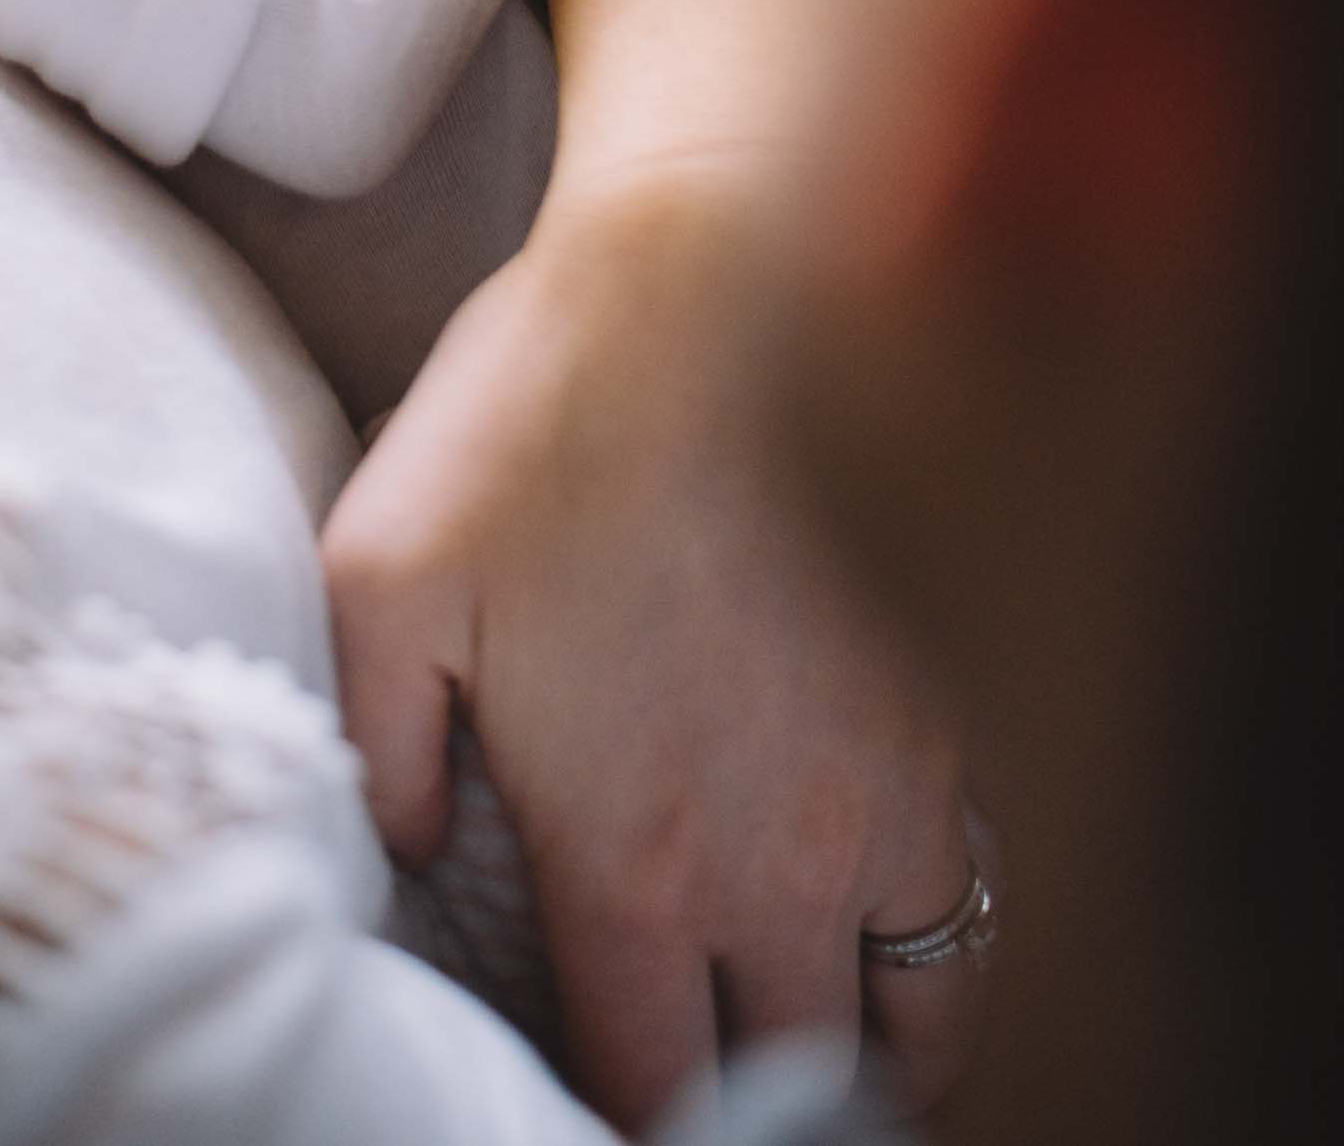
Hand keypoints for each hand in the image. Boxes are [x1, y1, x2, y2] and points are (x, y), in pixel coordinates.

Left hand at [322, 188, 982, 1131]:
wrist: (709, 280)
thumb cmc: (530, 421)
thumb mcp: (379, 575)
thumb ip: (378, 748)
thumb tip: (400, 850)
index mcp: (630, 856)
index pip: (644, 1080)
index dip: (612, 1102)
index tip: (585, 1070)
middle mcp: (777, 863)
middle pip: (778, 1075)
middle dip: (727, 1087)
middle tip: (682, 1046)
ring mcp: (882, 798)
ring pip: (909, 1020)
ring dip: (847, 1048)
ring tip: (794, 1030)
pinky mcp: (943, 721)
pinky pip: (965, 904)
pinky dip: (924, 952)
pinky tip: (868, 921)